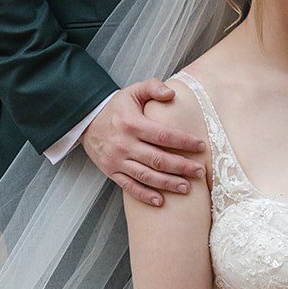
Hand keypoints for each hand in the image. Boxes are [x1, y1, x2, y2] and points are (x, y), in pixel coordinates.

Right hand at [80, 82, 205, 205]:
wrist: (86, 122)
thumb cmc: (116, 107)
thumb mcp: (133, 91)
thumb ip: (153, 87)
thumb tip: (172, 93)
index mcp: (132, 124)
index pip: (163, 135)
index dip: (184, 142)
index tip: (201, 146)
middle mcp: (125, 144)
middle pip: (158, 159)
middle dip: (181, 167)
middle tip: (200, 172)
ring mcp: (117, 160)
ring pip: (146, 176)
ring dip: (167, 184)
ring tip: (186, 188)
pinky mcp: (111, 172)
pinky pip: (129, 187)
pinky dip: (144, 195)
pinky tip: (160, 201)